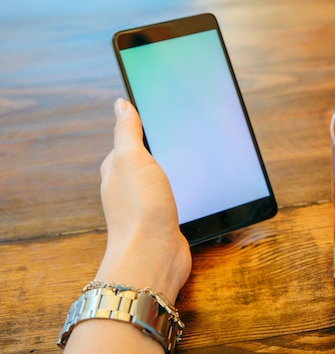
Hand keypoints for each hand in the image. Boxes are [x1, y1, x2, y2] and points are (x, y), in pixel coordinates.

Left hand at [64, 98, 190, 352]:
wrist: (154, 254)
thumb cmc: (139, 207)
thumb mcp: (132, 157)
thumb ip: (127, 131)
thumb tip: (120, 104)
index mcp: (116, 170)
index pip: (127, 142)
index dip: (143, 128)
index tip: (162, 115)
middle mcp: (128, 188)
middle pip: (145, 161)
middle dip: (160, 150)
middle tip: (182, 135)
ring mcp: (146, 206)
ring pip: (161, 180)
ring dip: (173, 171)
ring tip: (191, 159)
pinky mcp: (164, 222)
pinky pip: (173, 199)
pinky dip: (183, 191)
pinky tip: (193, 188)